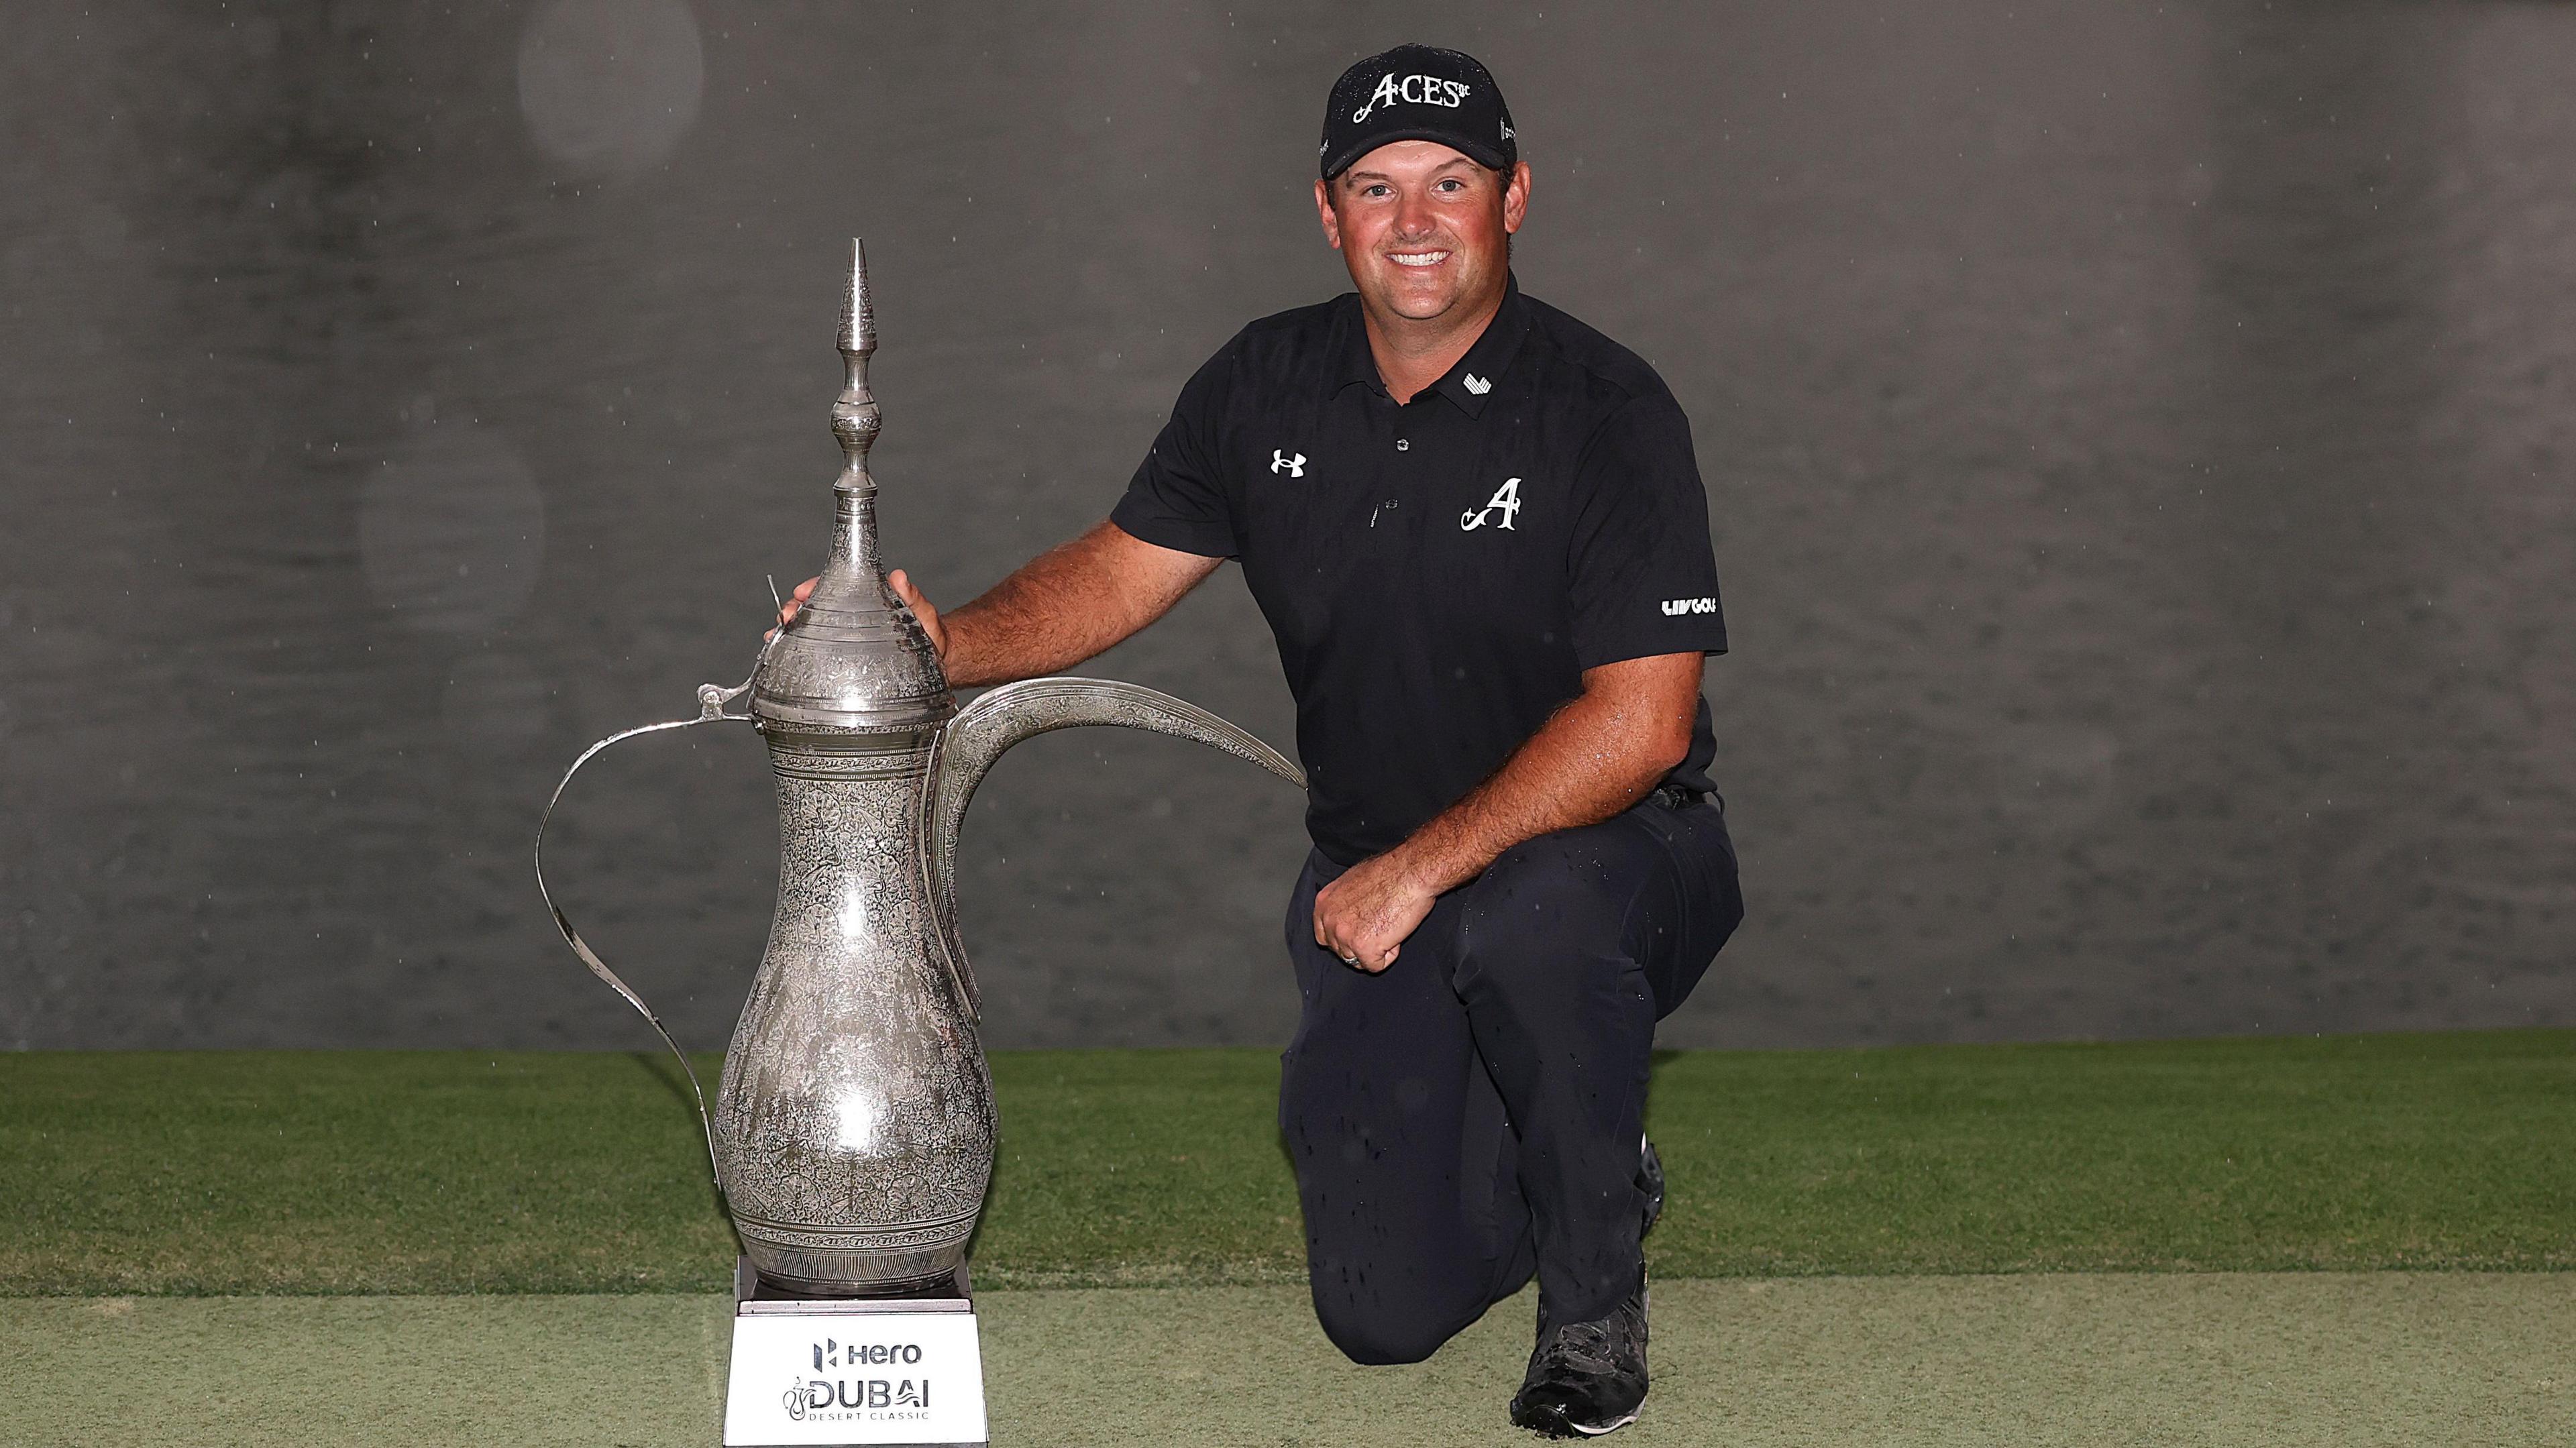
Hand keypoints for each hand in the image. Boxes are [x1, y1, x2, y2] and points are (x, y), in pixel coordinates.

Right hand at [769, 571, 946, 662]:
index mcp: (864, 597)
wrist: (937, 663)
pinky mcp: (841, 659)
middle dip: (794, 608)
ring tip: (775, 637)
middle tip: (787, 616)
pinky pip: (813, 652)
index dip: (814, 585)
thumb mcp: (923, 614)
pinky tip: (782, 658)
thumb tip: (900, 577)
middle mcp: (850, 615)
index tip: (802, 590)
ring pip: (808, 629)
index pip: (833, 585)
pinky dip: (794, 652)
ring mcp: (844, 637)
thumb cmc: (929, 633)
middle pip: (813, 606)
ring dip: (789, 631)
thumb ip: (913, 597)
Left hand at [1312, 851, 1437, 973]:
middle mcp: (1330, 920)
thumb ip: (1344, 902)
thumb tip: (1349, 913)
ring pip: (1358, 960)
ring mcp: (1345, 936)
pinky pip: (1375, 966)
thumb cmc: (1390, 872)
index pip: (1324, 936)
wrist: (1410, 872)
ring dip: (1375, 950)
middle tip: (1380, 925)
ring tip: (1389, 928)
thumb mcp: (1353, 881)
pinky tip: (1395, 935)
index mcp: (1325, 903)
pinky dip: (1389, 955)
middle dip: (1361, 945)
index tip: (1359, 934)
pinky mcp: (1363, 948)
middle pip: (1341, 951)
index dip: (1344, 939)